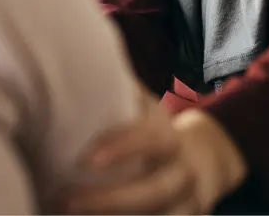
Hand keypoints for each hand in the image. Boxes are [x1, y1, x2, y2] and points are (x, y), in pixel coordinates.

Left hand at [61, 94, 246, 214]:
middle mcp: (183, 171)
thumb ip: (115, 93)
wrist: (204, 157)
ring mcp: (187, 203)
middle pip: (154, 191)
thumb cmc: (149, 127)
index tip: (84, 162)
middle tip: (64, 200)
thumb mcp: (140, 107)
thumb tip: (69, 66)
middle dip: (109, 200)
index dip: (123, 148)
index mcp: (169, 135)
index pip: (152, 138)